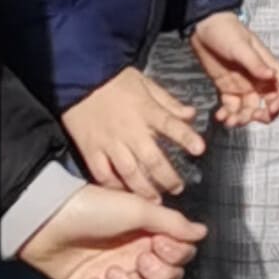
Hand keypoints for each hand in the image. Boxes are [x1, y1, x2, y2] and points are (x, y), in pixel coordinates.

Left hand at [19, 179, 205, 278]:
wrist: (48, 222)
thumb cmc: (93, 207)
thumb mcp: (137, 208)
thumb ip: (172, 223)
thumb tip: (202, 231)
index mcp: (149, 234)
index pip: (180, 256)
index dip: (176, 254)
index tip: (159, 242)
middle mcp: (135, 256)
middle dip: (157, 274)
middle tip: (140, 258)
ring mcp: (115, 275)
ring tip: (110, 272)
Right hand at [62, 65, 204, 196]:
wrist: (78, 78)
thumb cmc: (115, 80)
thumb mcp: (146, 83)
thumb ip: (168, 102)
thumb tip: (191, 114)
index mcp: (146, 110)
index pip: (171, 125)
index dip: (187, 138)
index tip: (200, 150)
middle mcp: (129, 130)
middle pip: (152, 159)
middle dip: (167, 177)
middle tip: (177, 189)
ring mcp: (109, 142)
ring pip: (129, 172)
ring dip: (144, 189)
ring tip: (155, 199)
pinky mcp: (91, 149)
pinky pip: (103, 173)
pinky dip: (114, 186)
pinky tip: (123, 193)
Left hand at [189, 12, 278, 126]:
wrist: (203, 27)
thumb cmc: (226, 31)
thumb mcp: (241, 46)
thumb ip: (255, 63)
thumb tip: (272, 76)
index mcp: (266, 65)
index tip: (270, 110)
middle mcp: (257, 78)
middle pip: (268, 103)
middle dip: (261, 115)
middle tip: (248, 118)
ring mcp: (242, 84)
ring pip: (248, 109)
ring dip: (242, 118)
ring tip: (229, 120)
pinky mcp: (226, 88)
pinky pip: (231, 107)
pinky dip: (227, 115)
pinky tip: (219, 116)